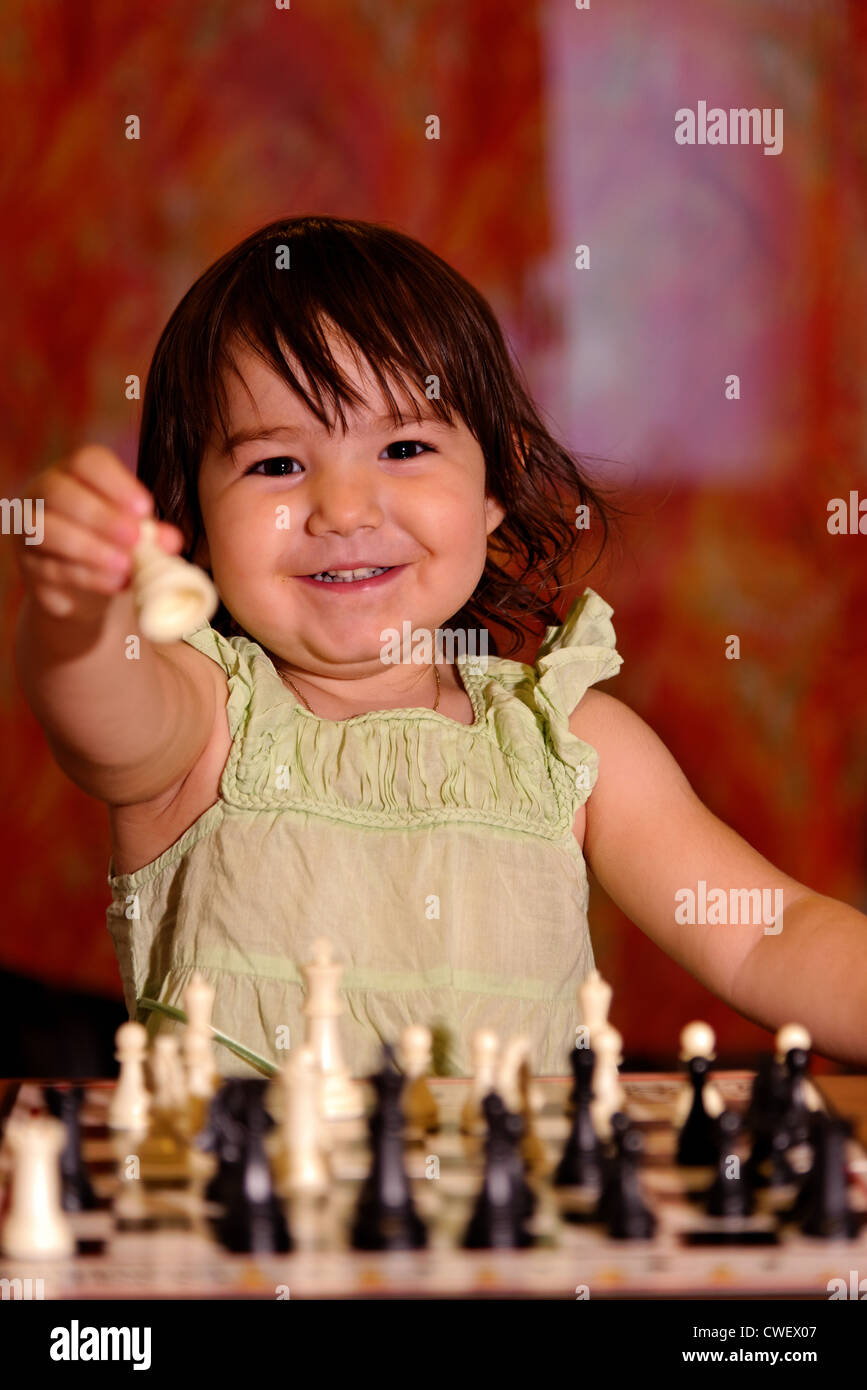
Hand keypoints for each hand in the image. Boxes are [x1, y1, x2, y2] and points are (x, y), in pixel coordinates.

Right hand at [13, 444, 185, 619]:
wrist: (87, 581)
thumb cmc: (115, 542)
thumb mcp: (137, 532)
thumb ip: (153, 533)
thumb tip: (172, 540)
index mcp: (74, 473)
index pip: (87, 462)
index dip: (116, 483)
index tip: (146, 508)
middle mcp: (43, 493)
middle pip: (60, 493)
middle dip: (100, 516)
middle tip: (135, 538)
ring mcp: (29, 529)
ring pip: (46, 531)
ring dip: (90, 549)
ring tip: (125, 566)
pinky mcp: (29, 567)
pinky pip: (50, 569)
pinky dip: (85, 577)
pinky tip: (113, 583)